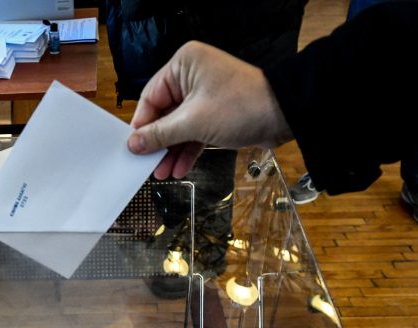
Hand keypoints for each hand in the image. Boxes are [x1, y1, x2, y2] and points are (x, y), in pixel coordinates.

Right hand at [127, 41, 292, 179]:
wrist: (284, 115)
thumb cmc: (241, 106)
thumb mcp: (193, 122)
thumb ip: (160, 134)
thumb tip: (134, 144)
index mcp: (183, 65)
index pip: (150, 97)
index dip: (142, 125)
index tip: (133, 147)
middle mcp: (192, 76)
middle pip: (164, 113)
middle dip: (158, 142)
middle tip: (146, 164)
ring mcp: (205, 95)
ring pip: (179, 126)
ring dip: (171, 150)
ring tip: (162, 173)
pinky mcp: (216, 112)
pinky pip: (194, 132)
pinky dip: (187, 150)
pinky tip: (179, 168)